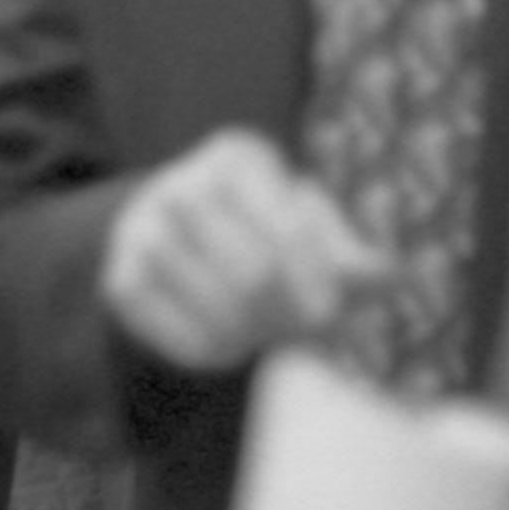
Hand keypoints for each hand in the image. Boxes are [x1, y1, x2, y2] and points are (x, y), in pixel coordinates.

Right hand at [99, 126, 392, 373]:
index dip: (319, 284)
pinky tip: (228, 340)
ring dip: (256, 338)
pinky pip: (185, 339)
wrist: (179, 241)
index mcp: (237, 155)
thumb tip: (388, 276)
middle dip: (289, 317)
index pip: (290, 233)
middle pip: (256, 279)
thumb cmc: (266, 231)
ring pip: (223, 314)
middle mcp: (181, 182)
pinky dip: (218, 354)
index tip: (331, 315)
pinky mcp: (119, 278)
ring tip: (264, 332)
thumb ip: (353, 252)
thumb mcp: (313, 230)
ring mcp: (142, 229)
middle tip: (300, 332)